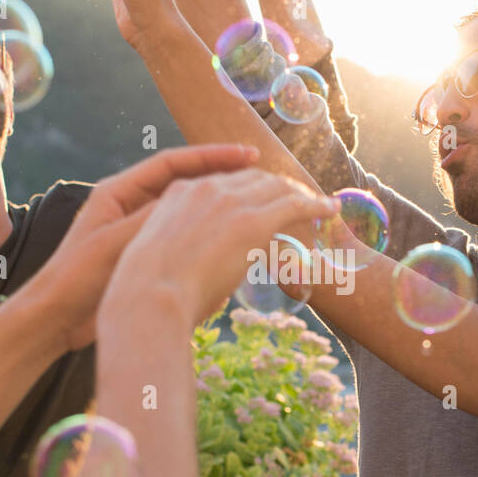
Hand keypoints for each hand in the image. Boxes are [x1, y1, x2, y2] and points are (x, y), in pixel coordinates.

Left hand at [22, 144, 266, 351]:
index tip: (249, 155)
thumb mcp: (119, 242)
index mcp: (120, 192)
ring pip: (189, 212)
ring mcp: (137, 232)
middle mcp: (130, 206)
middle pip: (186, 182)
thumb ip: (156, 220)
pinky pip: (184, 240)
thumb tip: (200, 198)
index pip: (174, 163)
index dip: (213, 156)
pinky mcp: (142, 258)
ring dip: (220, 207)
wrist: (54, 318)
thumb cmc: (78, 278)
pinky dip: (209, 238)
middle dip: (224, 177)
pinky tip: (234, 242)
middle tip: (266, 177)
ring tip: (258, 205)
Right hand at [104, 167, 340, 326]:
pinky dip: (315, 205)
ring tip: (317, 205)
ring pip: (277, 188)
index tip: (261, 197)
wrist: (148, 297)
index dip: (248, 188)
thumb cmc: (147, 293)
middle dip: (278, 187)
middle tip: (297, 200)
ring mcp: (229, 203)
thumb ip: (181, 253)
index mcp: (179, 193)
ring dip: (300, 195)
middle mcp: (206, 189)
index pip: (223, 180)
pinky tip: (330, 209)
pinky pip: (294, 206)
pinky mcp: (252, 222)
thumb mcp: (158, 259)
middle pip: (253, 178)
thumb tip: (200, 271)